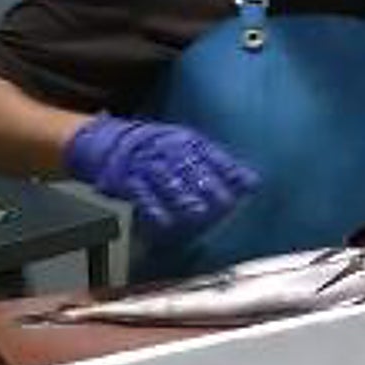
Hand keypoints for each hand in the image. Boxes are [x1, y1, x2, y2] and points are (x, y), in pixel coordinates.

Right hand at [63, 114, 259, 231]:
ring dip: (183, 198)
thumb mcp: (189, 148)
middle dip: (209, 186)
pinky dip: (153, 209)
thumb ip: (219, 165)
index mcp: (186, 141)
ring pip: (168, 181)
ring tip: (198, 213)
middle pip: (192, 168)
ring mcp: (147, 164)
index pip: (213, 155)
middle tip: (226, 204)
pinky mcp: (128, 180)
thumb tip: (253, 182)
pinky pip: (142, 195)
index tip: (247, 186)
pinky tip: (165, 223)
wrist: (111, 142)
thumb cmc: (159, 149)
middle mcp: (168, 149)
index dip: (229, 170)